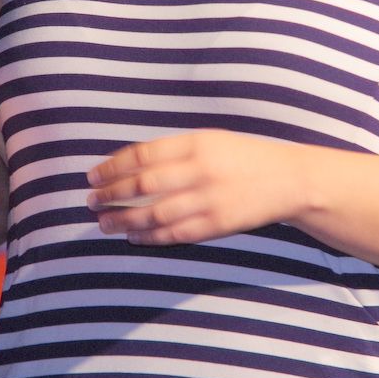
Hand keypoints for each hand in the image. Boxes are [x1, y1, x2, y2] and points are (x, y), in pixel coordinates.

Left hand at [87, 130, 300, 244]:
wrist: (288, 180)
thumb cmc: (242, 156)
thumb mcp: (210, 140)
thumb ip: (174, 151)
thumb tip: (128, 166)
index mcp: (197, 142)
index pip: (143, 154)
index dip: (114, 166)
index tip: (93, 175)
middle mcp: (201, 170)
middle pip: (144, 184)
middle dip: (112, 193)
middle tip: (90, 201)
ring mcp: (209, 200)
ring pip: (154, 214)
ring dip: (123, 219)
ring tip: (103, 222)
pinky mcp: (217, 225)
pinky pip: (175, 234)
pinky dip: (150, 237)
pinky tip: (133, 236)